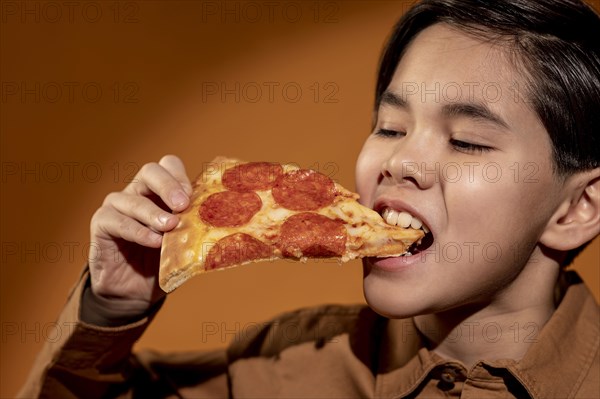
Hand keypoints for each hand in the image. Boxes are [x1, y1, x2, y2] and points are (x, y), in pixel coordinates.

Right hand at [88, 155, 191, 308]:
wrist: (135, 292)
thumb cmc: (163, 263)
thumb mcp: (184, 245)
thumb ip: (197, 231)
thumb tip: (222, 227)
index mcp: (161, 192)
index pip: (169, 166)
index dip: (180, 177)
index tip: (192, 196)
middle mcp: (138, 192)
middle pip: (150, 172)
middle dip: (168, 186)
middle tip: (182, 205)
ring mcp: (117, 206)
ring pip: (132, 199)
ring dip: (153, 213)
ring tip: (170, 227)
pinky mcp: (101, 224)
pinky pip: (116, 220)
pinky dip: (136, 230)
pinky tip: (153, 241)